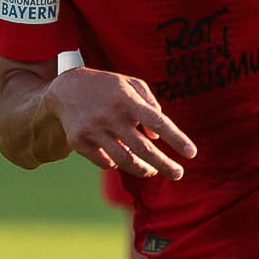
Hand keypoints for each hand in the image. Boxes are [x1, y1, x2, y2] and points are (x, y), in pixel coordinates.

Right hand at [49, 65, 197, 178]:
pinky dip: (117, 164)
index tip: (192, 154)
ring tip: (151, 170)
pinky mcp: (79, 142)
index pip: (157, 122)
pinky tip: (122, 159)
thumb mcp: (132, 84)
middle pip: (143, 149)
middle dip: (164, 165)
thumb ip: (150, 105)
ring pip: (124, 160)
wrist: (66, 89)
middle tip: (178, 174)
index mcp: (127, 99)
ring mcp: (93, 130)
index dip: (176, 139)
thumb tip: (157, 137)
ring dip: (142, 169)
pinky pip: (105, 162)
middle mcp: (110, 116)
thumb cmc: (108, 87)